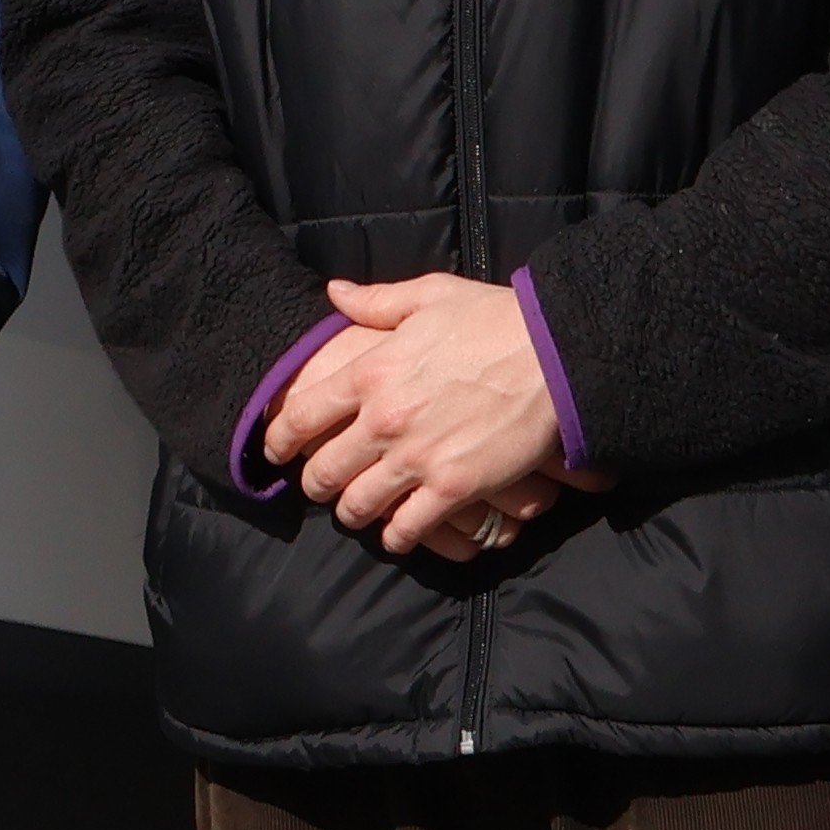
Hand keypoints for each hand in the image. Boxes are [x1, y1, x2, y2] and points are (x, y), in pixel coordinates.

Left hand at [282, 272, 572, 558]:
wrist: (554, 355)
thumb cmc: (493, 320)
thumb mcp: (429, 296)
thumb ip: (375, 302)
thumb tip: (334, 293)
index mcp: (372, 372)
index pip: (302, 416)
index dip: (279, 439)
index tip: (275, 452)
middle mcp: (384, 420)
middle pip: (323, 470)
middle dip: (314, 483)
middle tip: (318, 486)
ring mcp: (416, 458)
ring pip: (358, 506)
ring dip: (352, 512)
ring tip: (355, 509)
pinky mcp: (452, 489)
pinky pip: (406, 529)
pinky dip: (396, 536)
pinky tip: (397, 532)